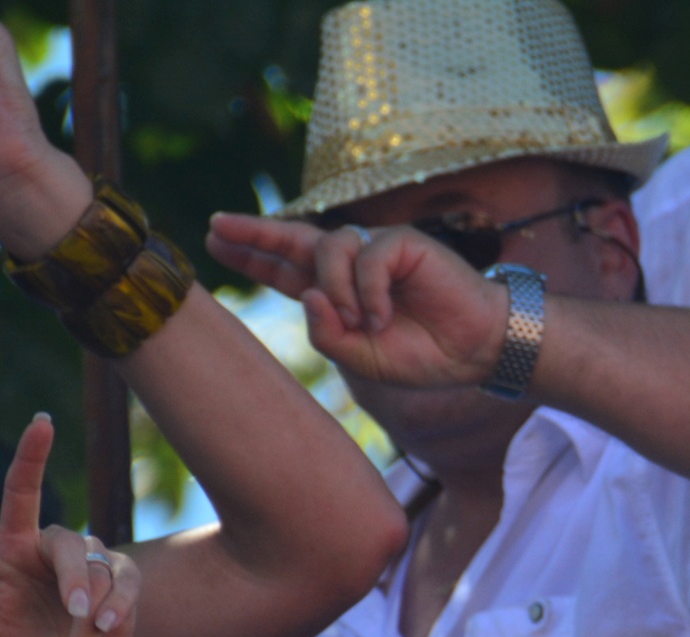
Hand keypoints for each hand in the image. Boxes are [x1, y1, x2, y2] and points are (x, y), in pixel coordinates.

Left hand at [0, 415, 138, 636]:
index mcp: (15, 549)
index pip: (21, 493)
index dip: (31, 456)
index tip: (42, 423)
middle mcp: (52, 550)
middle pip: (67, 542)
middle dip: (75, 580)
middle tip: (75, 614)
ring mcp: (92, 563)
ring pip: (99, 569)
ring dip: (91, 615)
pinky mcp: (121, 582)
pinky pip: (125, 582)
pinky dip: (118, 610)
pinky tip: (104, 635)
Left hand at [206, 216, 509, 391]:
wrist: (475, 350)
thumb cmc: (423, 355)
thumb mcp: (362, 358)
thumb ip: (327, 334)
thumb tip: (307, 296)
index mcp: (337, 294)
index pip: (286, 270)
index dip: (252, 256)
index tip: (214, 243)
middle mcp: (351, 266)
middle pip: (293, 240)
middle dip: (255, 233)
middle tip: (217, 225)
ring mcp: (374, 251)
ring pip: (326, 249)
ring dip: (335, 289)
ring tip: (362, 322)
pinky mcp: (401, 243)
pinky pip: (366, 257)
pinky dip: (369, 290)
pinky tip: (384, 316)